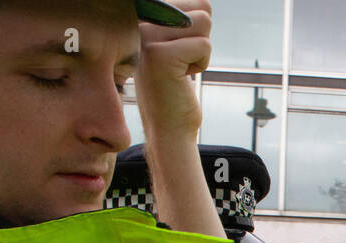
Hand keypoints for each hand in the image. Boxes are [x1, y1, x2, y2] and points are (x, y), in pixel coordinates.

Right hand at [135, 0, 211, 139]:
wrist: (167, 126)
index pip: (194, 1)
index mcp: (143, 15)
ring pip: (204, 23)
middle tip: (182, 61)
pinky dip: (201, 64)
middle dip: (201, 38)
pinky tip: (181, 77)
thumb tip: (205, 3)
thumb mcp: (177, 43)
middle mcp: (140, 21)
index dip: (198, 30)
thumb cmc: (176, 86)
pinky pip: (204, 46)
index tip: (180, 51)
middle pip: (202, 7)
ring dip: (201, 50)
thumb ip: (184, 19)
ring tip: (180, 68)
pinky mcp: (161, 56)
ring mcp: (147, 37)